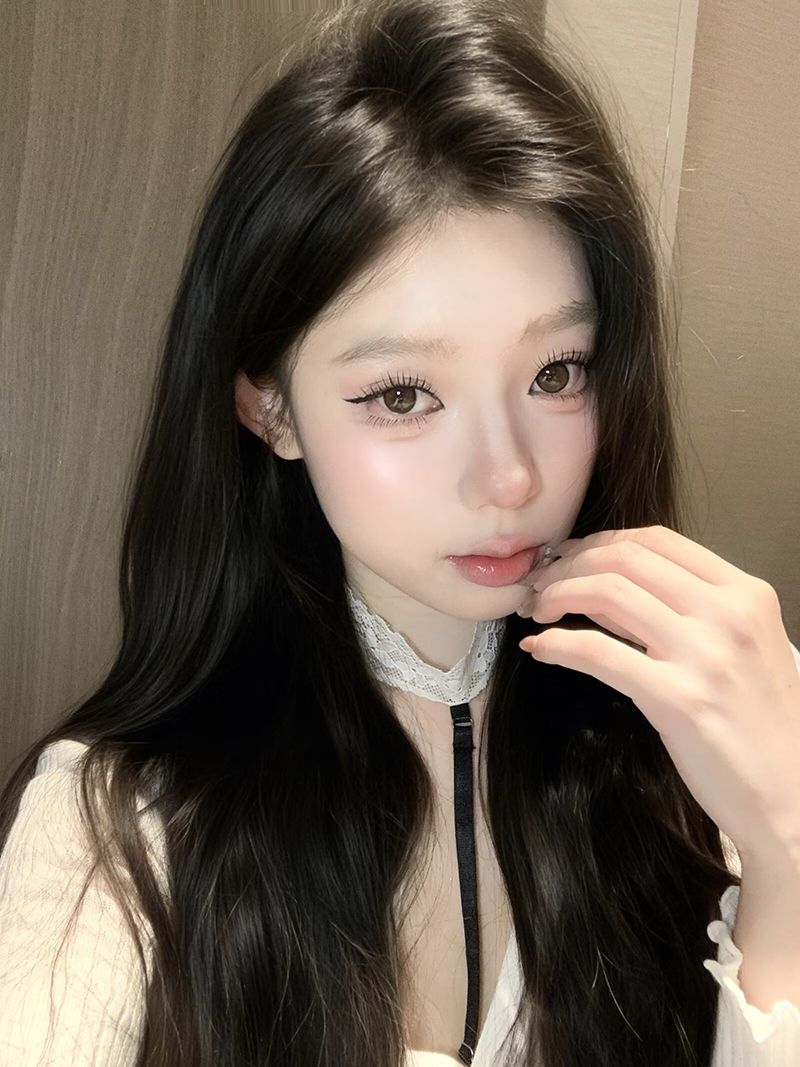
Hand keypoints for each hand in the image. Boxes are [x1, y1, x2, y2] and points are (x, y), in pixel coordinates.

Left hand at [515, 525, 799, 869]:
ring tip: (537, 612)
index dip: (599, 542)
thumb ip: (692, 611)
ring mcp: (704, 655)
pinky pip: (597, 653)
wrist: (793, 795)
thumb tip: (612, 589)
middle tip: (541, 587)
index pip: (657, 539)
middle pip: (624, 558)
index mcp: (746, 594)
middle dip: (569, 566)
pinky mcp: (677, 699)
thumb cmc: (763, 726)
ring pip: (606, 592)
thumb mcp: (744, 647)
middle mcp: (728, 614)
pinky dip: (556, 644)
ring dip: (556, 596)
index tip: (570, 559)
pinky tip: (541, 649)